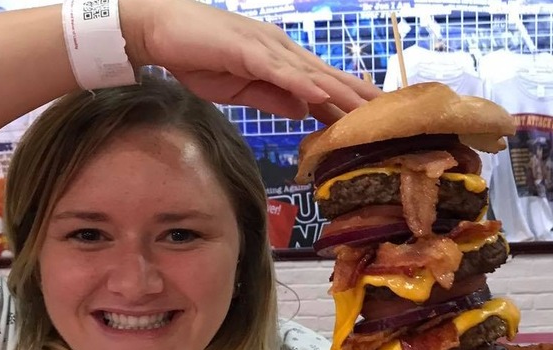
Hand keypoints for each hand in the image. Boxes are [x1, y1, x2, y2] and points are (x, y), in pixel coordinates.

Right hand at [125, 0, 381, 124]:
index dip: (351, 100)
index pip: (322, 83)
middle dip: (360, 96)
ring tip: (369, 110)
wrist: (159, 29)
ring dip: (342, 93)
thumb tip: (304, 111)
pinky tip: (323, 97)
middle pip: (328, 76)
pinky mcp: (247, 50)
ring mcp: (266, 48)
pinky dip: (302, 84)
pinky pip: (279, 70)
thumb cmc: (197, 56)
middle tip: (392, 114)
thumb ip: (272, 98)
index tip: (377, 117)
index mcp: (281, 61)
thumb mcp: (240, 89)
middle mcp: (282, 51)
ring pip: (311, 74)